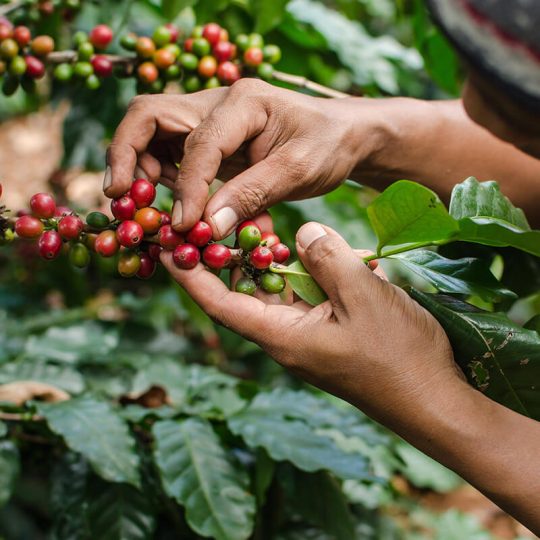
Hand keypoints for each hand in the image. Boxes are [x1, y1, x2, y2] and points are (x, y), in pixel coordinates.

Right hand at [105, 79, 380, 237]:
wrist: (344, 136)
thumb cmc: (328, 146)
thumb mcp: (299, 170)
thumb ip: (252, 195)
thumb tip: (206, 227)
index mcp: (243, 102)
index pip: (198, 142)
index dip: (187, 187)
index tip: (184, 226)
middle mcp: (217, 104)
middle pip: (149, 117)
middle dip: (127, 156)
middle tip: (120, 199)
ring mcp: (211, 120)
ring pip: (153, 135)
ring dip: (140, 169)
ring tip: (143, 206)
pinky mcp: (212, 141)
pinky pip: (173, 155)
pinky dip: (163, 179)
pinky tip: (174, 205)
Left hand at [160, 221, 463, 429]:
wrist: (434, 399)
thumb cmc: (398, 355)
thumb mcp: (362, 296)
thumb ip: (327, 258)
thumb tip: (302, 233)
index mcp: (281, 336)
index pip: (219, 302)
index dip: (190, 274)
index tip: (167, 245)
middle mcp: (286, 337)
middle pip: (243, 293)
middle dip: (230, 257)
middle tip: (218, 219)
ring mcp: (308, 337)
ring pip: (277, 292)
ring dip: (273, 261)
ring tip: (266, 227)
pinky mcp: (328, 334)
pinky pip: (305, 297)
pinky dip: (306, 273)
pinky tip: (321, 253)